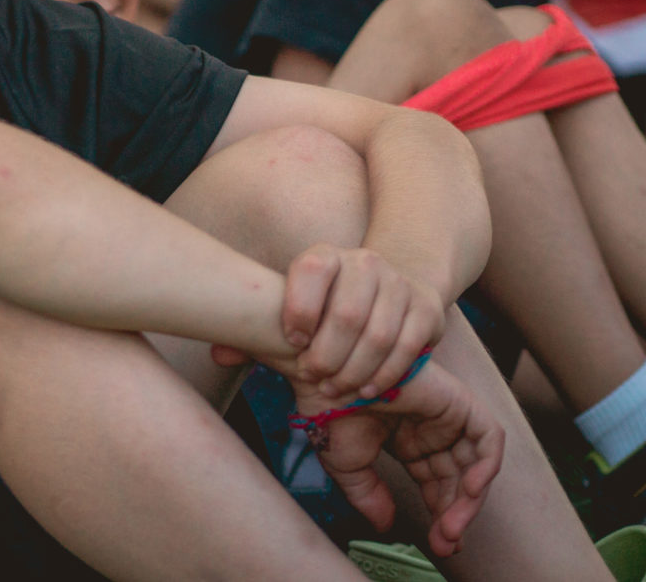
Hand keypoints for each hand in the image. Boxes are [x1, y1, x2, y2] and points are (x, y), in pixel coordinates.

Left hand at [271, 244, 445, 401]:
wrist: (388, 289)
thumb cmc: (327, 307)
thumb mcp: (296, 307)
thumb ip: (258, 329)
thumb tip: (219, 353)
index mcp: (326, 256)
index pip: (310, 271)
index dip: (298, 310)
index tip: (292, 343)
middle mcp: (364, 262)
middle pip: (347, 314)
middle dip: (326, 356)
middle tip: (314, 377)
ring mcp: (398, 283)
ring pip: (378, 335)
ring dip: (354, 371)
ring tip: (336, 389)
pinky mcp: (425, 308)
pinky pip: (406, 348)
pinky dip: (384, 375)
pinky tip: (366, 389)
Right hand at [293, 360, 504, 556]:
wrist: (325, 375)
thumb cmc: (329, 408)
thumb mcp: (349, 465)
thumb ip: (369, 495)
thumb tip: (385, 524)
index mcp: (407, 440)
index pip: (435, 483)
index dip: (440, 513)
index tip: (439, 543)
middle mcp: (430, 429)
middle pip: (456, 479)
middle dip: (454, 514)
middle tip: (445, 543)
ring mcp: (446, 415)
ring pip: (475, 465)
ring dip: (468, 500)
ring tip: (450, 527)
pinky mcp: (458, 402)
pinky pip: (488, 437)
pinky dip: (486, 466)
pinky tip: (467, 490)